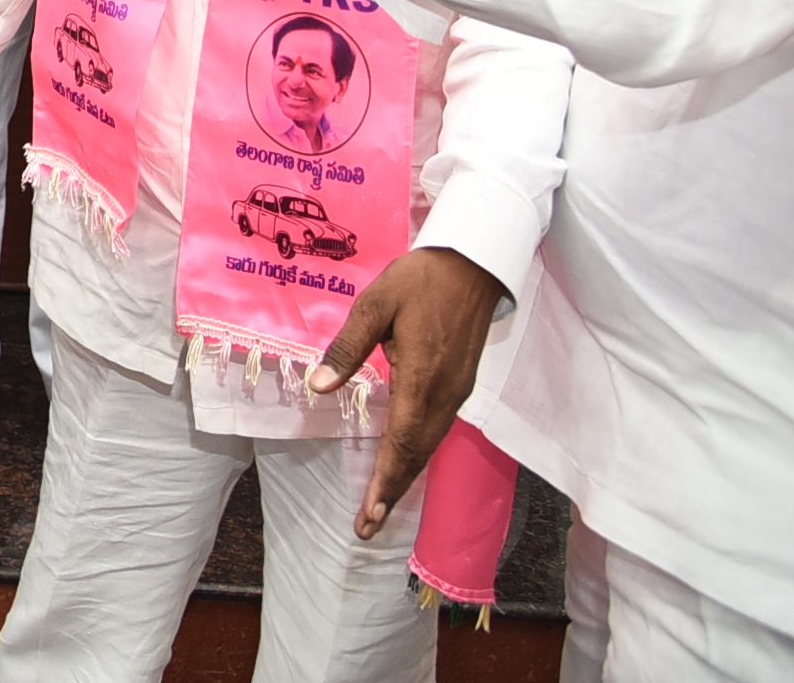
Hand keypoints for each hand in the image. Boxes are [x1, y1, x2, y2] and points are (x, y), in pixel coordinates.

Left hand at [308, 246, 506, 537]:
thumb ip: (347, 349)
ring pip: (429, 446)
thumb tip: (318, 387)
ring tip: (381, 504)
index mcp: (421, 380)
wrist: (474, 265)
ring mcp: (456, 392)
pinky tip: (403, 461)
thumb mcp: (374, 306)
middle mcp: (443, 396)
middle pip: (417, 455)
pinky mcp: (460, 384)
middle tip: (367, 526)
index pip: (400, 444)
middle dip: (392, 492)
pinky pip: (436, 430)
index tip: (369, 516)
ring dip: (405, 476)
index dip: (384, 482)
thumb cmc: (419, 281)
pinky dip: (418, 454)